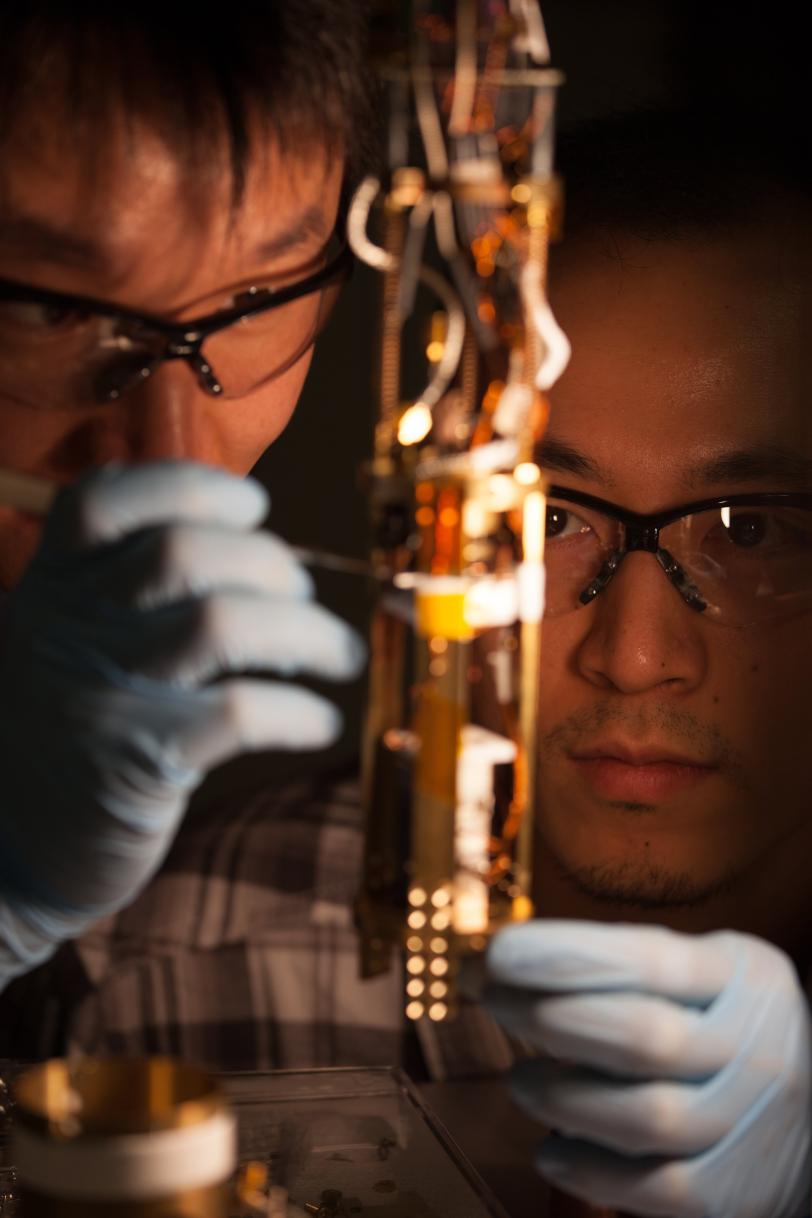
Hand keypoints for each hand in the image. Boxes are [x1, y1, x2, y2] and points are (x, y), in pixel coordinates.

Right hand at [0, 461, 364, 981]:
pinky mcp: (137, 762)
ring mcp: (100, 693)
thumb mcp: (76, 634)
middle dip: (271, 564)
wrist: (14, 844)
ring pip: (220, 623)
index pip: (101, 500)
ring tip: (339, 655)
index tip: (252, 506)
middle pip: (184, 553)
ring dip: (306, 631)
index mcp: (54, 582)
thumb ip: (133, 581)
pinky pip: (240, 712)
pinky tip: (321, 723)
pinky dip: (301, 713)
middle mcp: (68, 625)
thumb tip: (261, 546)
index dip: (192, 487)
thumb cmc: (80, 720)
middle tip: (301, 596)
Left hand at [485, 920, 811, 1217]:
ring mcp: (751, 1122)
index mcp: (744, 975)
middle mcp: (758, 1045)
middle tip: (489, 1001)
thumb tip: (506, 964)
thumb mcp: (703, 973)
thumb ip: (626, 965)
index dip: (565, 955)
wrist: (810, 1111)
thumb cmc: (722, 1026)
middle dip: (548, 1017)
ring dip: (561, 1096)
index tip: (496, 954)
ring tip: (520, 1081)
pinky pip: (656, 1190)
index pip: (649, 959)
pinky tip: (550, 1151)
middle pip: (643, 1036)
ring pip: (646, 1117)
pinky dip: (590, 1171)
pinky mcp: (737, 1192)